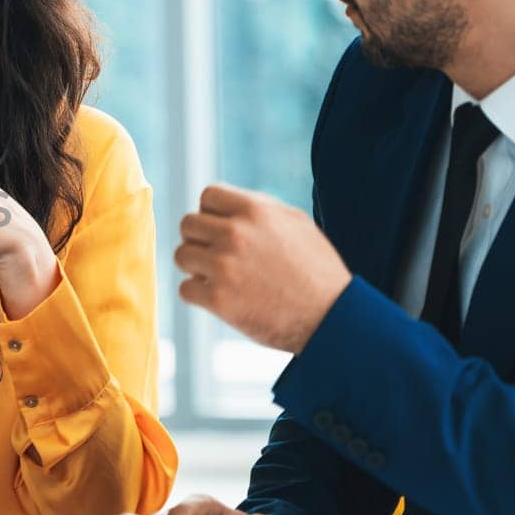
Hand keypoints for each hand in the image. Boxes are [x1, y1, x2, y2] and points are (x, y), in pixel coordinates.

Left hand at [175, 184, 351, 353]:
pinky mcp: (218, 299)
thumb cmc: (316, 270)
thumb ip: (259, 208)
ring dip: (196, 267)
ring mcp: (224, 266)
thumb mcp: (296, 223)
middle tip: (217, 256)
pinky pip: (185, 288)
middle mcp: (236, 234)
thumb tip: (224, 203)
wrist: (332, 318)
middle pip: (188, 224)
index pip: (208, 196)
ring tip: (218, 276)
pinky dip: (198, 295)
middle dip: (200, 240)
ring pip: (182, 255)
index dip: (212, 213)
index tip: (222, 229)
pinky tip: (221, 297)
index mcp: (255, 211)